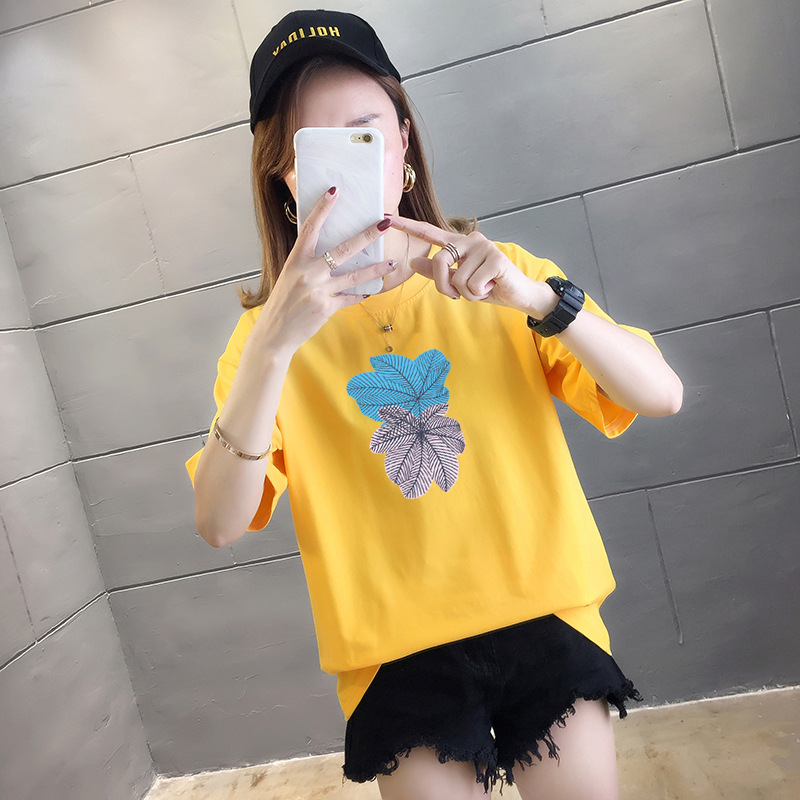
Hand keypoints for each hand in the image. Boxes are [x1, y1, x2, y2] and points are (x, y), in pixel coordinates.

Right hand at [257, 188, 395, 353]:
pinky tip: (370, 291)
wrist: (275, 333)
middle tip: (384, 224)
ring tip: (391, 262)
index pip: (310, 229)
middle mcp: (308, 273)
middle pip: (343, 250)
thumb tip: (327, 252)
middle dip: (366, 236)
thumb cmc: (282, 303)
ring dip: (375, 269)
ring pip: (353, 276)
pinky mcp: (326, 308)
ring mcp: (318, 291)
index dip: (323, 209)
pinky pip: (349, 298)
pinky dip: (360, 294)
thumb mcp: (289, 277)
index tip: (334, 192)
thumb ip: (307, 264)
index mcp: (296, 261)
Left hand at [386, 215, 556, 316]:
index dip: (408, 227)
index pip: (430, 233)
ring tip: (483, 287)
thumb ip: (437, 272)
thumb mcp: (459, 282)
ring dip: (467, 293)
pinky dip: (479, 294)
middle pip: (439, 262)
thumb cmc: (489, 286)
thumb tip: (413, 262)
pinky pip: (472, 285)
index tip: (387, 220)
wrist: (517, 295)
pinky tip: (492, 286)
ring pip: (458, 279)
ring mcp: (484, 247)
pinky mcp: (496, 258)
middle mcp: (471, 239)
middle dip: (445, 286)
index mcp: (460, 243)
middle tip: (458, 294)